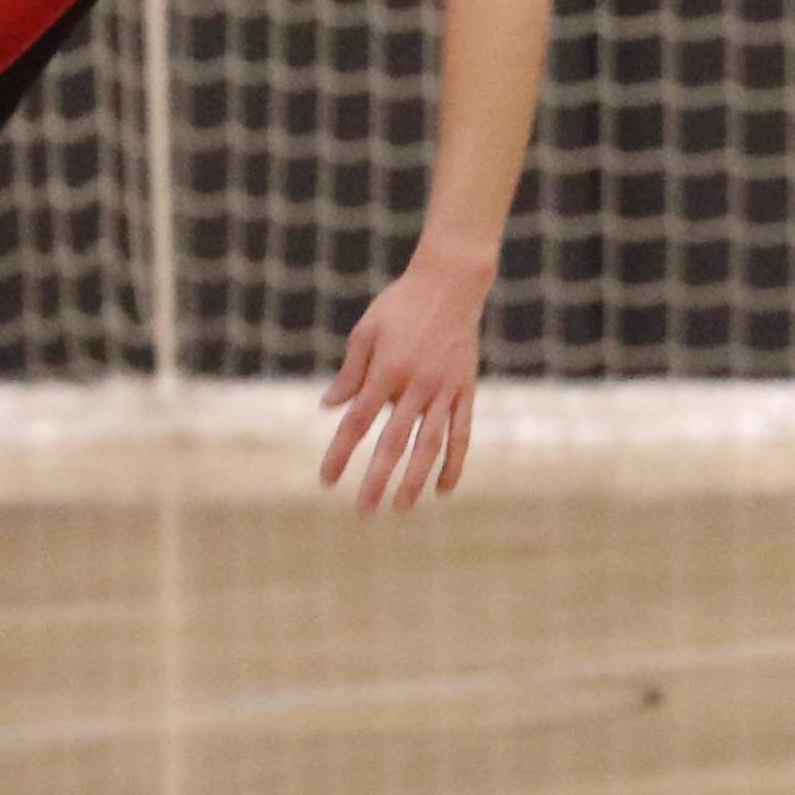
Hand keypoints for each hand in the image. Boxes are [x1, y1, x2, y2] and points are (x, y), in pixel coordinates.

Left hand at [321, 256, 490, 513]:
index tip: (327, 481)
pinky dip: (455, 462)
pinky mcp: (466, 390)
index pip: (358, 422)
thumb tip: (331, 408)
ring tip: (402, 508)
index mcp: (387, 371)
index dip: (341, 454)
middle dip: (378, 479)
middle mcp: (418, 385)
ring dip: (415, 480)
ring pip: (431, 445)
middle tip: (365, 510)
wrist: (452, 283)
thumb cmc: (402, 304)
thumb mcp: (367, 331)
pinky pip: (462, 433)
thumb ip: (351, 373)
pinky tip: (444, 489)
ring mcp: (446, 390)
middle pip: (395, 443)